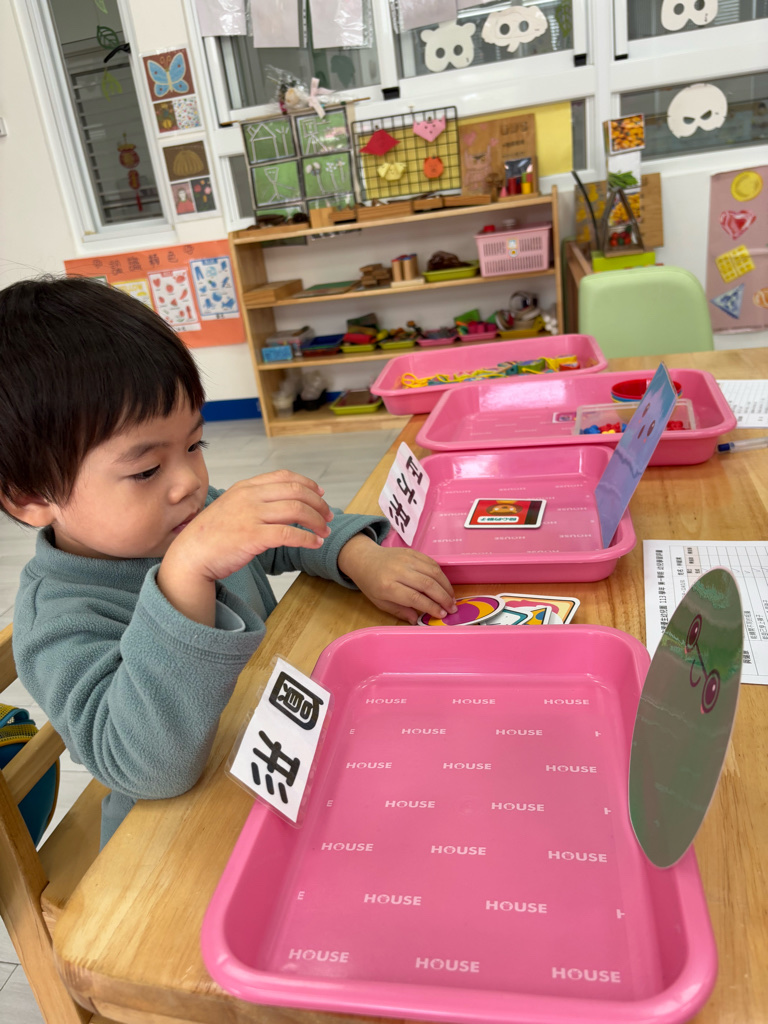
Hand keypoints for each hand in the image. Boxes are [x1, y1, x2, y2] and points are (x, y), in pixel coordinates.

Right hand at [158, 470, 331, 625]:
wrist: (191, 555)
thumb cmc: (211, 536)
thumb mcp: (231, 507)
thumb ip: (254, 502)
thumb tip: (281, 505)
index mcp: (245, 487)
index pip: (285, 477)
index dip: (308, 484)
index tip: (321, 494)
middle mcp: (249, 496)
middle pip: (296, 492)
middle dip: (318, 503)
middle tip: (328, 515)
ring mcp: (251, 515)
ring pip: (297, 511)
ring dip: (317, 521)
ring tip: (325, 531)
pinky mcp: (252, 536)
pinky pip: (289, 534)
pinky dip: (307, 538)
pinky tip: (314, 543)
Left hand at [337, 535, 456, 623]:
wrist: (365, 559)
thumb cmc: (371, 584)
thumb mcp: (380, 602)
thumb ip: (400, 611)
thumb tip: (417, 619)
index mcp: (388, 586)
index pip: (415, 598)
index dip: (431, 606)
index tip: (442, 615)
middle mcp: (399, 571)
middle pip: (427, 584)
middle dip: (443, 598)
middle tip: (452, 608)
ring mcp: (407, 559)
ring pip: (433, 572)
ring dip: (446, 586)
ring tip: (452, 598)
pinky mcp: (413, 552)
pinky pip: (432, 563)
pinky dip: (441, 575)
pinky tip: (444, 585)